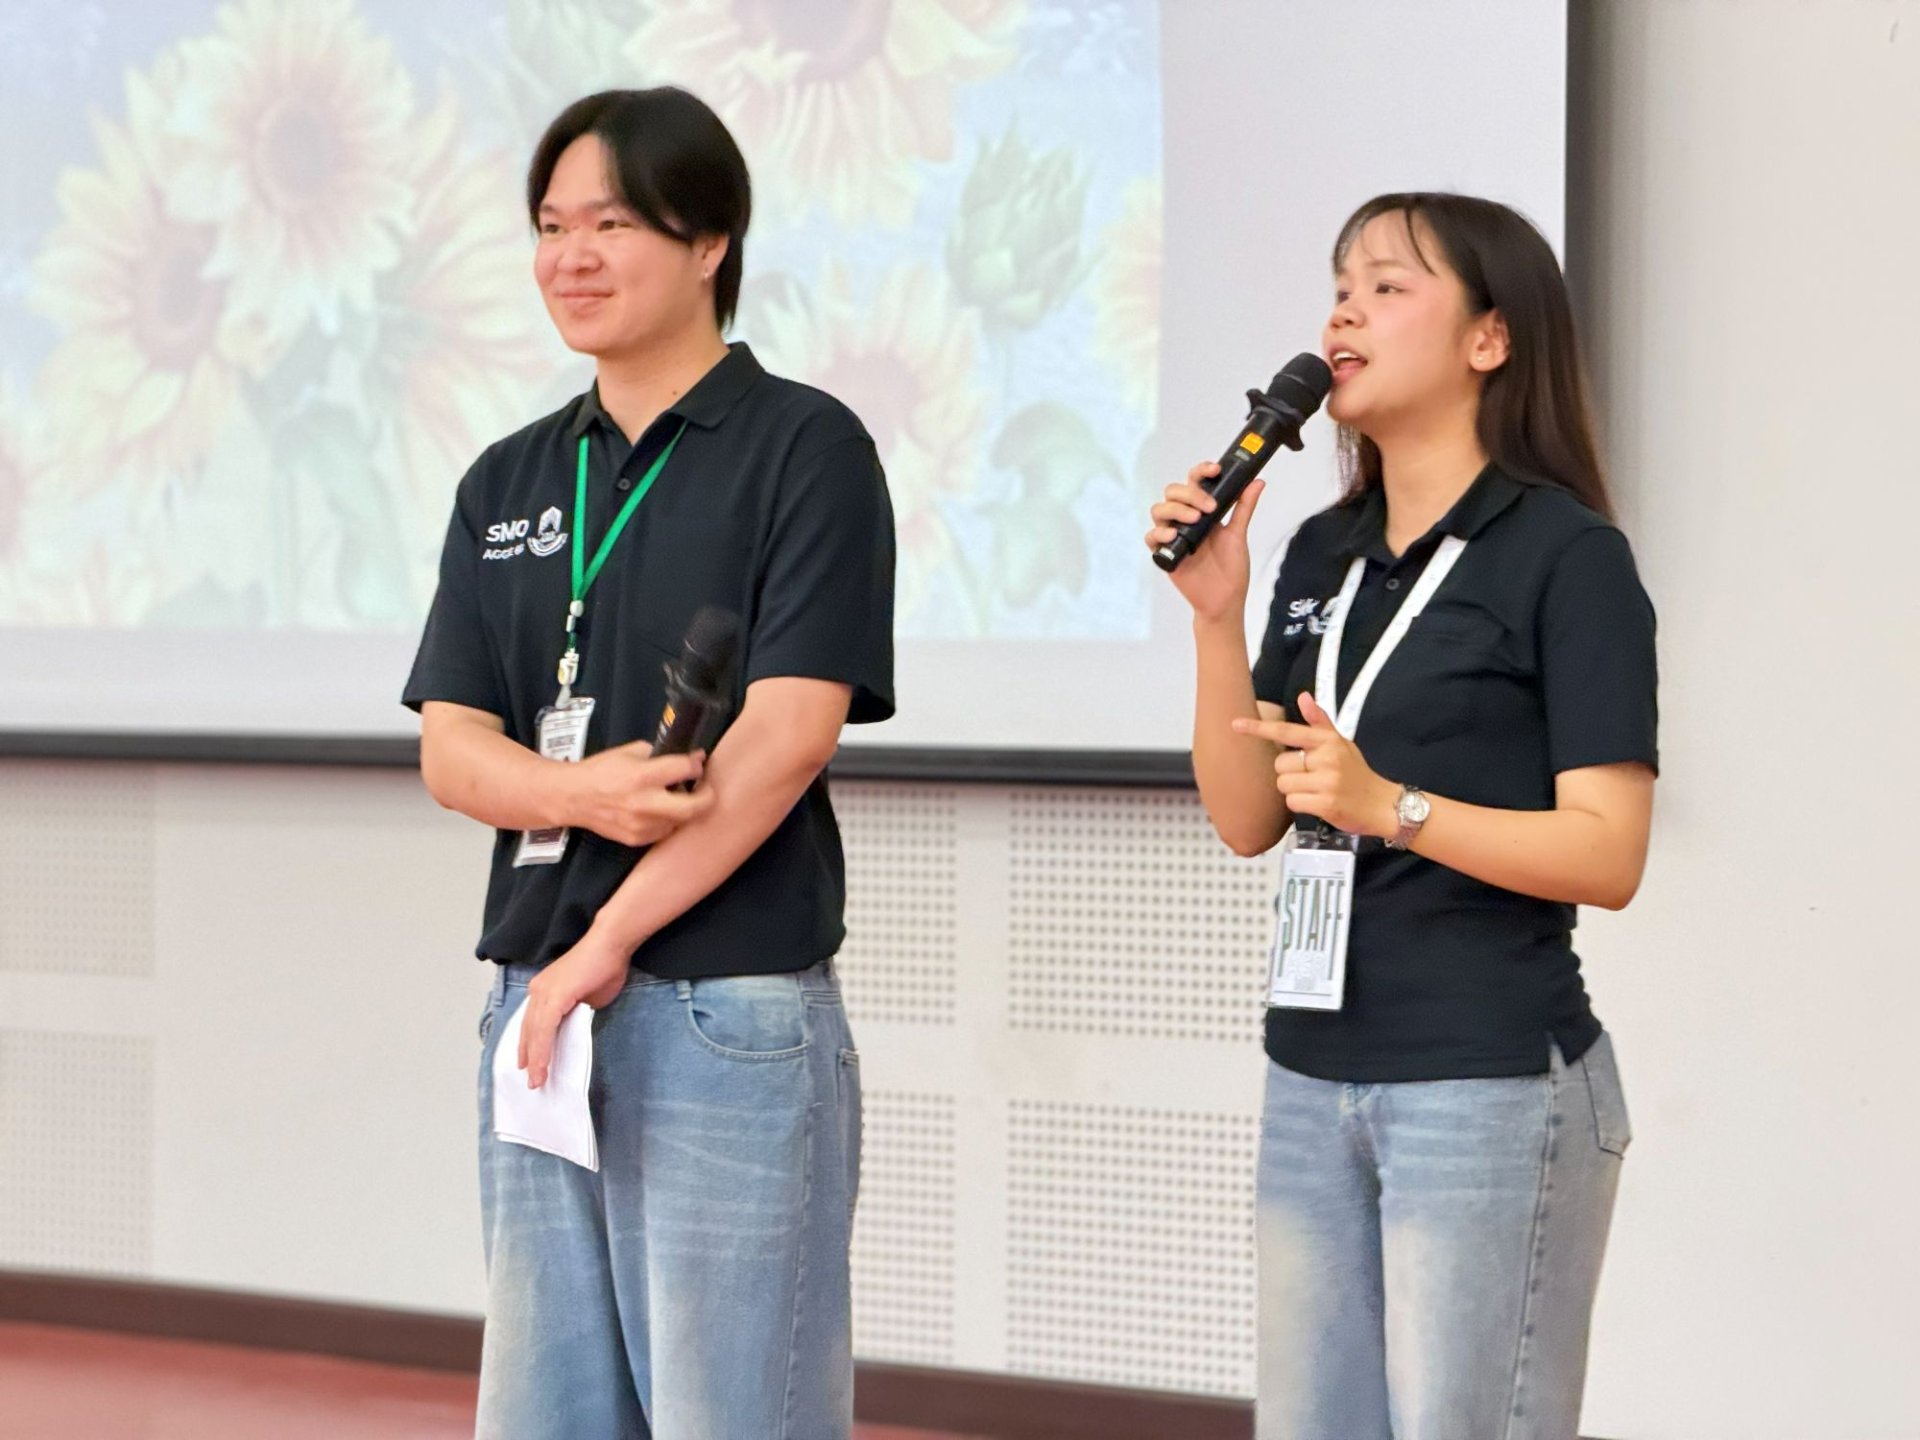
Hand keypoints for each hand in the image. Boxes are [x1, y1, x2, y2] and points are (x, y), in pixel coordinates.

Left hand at [518, 928, 630, 1088]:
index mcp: (544, 989)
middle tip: (532, 1080)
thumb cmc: (605, 966)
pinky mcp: (553, 996)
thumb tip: (573, 1028)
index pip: (533, 1022)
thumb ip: (576, 1012)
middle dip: (529, 1057)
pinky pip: (544, 1030)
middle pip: (528, 1030)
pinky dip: (542, 1050)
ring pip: (534, 1033)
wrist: (610, 943)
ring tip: (537, 1080)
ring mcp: (543, 992)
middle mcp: (538, 990)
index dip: (530, 1045)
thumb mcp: (588, 997)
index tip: (528, 1064)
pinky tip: (542, 1066)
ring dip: (535, 1059)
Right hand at [560, 742, 714, 845]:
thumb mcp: (629, 752)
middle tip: (705, 789)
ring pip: (681, 822)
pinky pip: (664, 831)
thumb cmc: (600, 771)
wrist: (573, 797)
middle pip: (694, 808)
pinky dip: (668, 820)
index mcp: (642, 776)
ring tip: (678, 798)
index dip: (696, 764)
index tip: (698, 761)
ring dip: (685, 810)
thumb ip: (657, 754)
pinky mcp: (637, 839)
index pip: (685, 770)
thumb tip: (683, 757)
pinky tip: (660, 810)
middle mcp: (644, 803)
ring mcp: (641, 825)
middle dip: (707, 797)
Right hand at [1144, 468, 1265, 623]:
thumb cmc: (1231, 569)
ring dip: (1176, 510)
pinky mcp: (1165, 553)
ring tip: (1195, 520)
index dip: (1201, 471)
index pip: (1194, 482)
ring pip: (1159, 509)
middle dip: (1189, 494)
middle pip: (1173, 492)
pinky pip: (1152, 537)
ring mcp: (1173, 535)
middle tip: (1209, 507)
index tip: (1215, 470)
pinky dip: (1160, 532)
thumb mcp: (1239, 534)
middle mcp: (1185, 519)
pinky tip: (1173, 534)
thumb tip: (1257, 482)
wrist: (1224, 600)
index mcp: (1203, 511)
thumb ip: (1244, 507)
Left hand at [1231, 691, 1400, 837]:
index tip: (1237, 724)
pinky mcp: (1326, 804)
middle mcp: (1327, 758)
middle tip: (1312, 777)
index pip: (1287, 731)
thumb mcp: (1342, 743)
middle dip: (1290, 773)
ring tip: (1316, 790)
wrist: (1383, 804)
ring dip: (1294, 790)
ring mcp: (1327, 781)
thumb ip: (1319, 722)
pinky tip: (1318, 803)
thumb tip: (1304, 697)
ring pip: (1284, 784)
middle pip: (1280, 764)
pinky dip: (1301, 805)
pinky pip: (1293, 802)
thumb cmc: (1357, 773)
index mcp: (1328, 741)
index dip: (1260, 728)